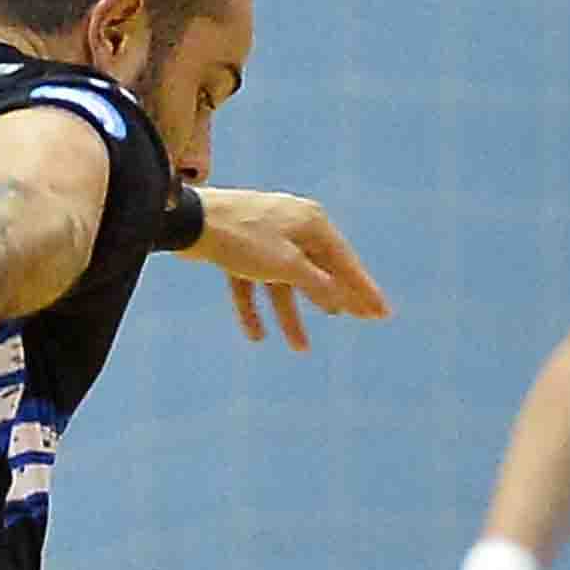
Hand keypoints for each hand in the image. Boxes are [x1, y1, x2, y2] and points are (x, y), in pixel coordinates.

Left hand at [180, 188, 388, 350]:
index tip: (382, 313)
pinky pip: (251, 282)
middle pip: (318, 269)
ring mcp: (263, 236)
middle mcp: (290, 225)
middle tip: (357, 320)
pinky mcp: (236, 248)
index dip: (364, 290)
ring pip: (283, 282)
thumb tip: (340, 297)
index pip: (344, 262)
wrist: (188, 221)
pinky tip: (256, 336)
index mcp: (311, 221)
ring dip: (289, 315)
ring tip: (300, 348)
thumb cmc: (242, 239)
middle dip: (334, 299)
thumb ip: (317, 283)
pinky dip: (254, 307)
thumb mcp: (287, 266)